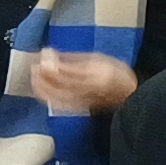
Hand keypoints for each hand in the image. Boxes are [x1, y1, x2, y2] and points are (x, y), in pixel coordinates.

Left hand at [24, 49, 138, 115]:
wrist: (131, 95)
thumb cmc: (116, 74)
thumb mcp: (98, 58)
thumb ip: (73, 58)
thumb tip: (50, 55)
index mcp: (95, 73)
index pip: (66, 70)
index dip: (49, 64)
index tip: (40, 56)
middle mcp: (89, 89)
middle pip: (59, 84)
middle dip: (42, 75)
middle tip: (34, 67)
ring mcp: (84, 101)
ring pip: (56, 96)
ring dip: (42, 87)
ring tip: (35, 77)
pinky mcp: (81, 109)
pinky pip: (60, 105)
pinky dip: (48, 98)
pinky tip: (42, 91)